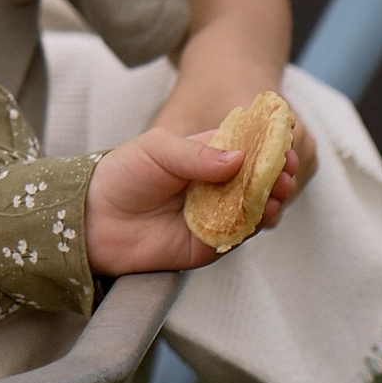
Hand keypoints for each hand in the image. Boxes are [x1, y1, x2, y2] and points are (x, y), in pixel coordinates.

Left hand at [83, 122, 308, 277]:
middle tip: (287, 167)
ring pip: (254, 206)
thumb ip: (196, 154)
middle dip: (276, 171)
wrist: (94, 220)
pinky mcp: (210, 243)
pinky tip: (265, 211)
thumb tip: (238, 159)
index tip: (284, 139)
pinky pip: (239, 234)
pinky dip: (256, 223)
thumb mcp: (158, 150)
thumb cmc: (121, 176)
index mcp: (204, 156)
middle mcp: (214, 185)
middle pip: (256, 178)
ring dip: (272, 197)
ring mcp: (215, 214)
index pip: (244, 147)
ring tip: (279, 188)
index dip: (266, 144)